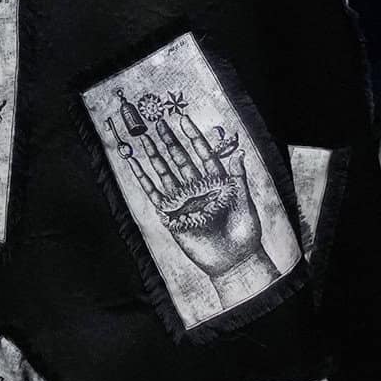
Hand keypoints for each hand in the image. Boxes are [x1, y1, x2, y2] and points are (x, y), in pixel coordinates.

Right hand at [109, 87, 278, 299]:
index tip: (183, 119)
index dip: (193, 137)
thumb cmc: (245, 233)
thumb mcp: (245, 202)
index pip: (203, 154)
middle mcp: (198, 188)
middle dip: (170, 141)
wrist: (234, 261)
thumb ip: (238, 178)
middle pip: (180, 160)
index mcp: (216, 181)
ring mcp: (184, 201)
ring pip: (166, 173)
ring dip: (155, 156)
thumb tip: (240, 152)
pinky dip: (144, 180)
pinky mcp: (172, 216)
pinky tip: (135, 165)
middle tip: (159, 122)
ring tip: (144, 138)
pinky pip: (155, 195)